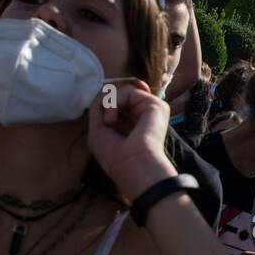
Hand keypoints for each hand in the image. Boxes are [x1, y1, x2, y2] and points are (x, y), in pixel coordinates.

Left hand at [87, 80, 176, 200]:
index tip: (101, 115)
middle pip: (121, 91)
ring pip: (123, 89)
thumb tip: (105, 89)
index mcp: (133, 121)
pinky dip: (114, 102)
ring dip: (109, 104)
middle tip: (106, 121)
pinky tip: (113, 120)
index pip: (119, 99)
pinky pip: (128, 90)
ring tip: (110, 122)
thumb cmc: (114, 156)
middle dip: (107, 102)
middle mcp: (144, 114)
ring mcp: (151, 109)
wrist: (130, 165)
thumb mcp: (98, 128)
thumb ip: (100, 106)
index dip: (107, 99)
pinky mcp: (156, 105)